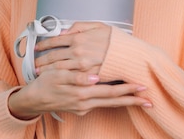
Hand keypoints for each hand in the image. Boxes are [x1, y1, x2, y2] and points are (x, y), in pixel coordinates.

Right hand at [8, 69, 150, 118]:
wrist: (34, 99)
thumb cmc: (45, 83)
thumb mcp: (58, 75)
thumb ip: (77, 76)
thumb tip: (95, 77)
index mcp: (82, 93)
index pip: (111, 92)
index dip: (127, 90)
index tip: (142, 87)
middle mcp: (85, 103)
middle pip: (114, 101)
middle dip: (133, 99)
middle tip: (149, 97)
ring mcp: (84, 107)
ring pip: (109, 104)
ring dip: (126, 102)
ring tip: (141, 100)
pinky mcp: (82, 108)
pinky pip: (101, 104)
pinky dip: (113, 102)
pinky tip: (121, 98)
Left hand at [34, 21, 110, 75]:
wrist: (129, 55)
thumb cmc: (115, 40)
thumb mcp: (98, 25)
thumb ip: (79, 26)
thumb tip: (65, 32)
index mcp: (79, 37)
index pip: (56, 41)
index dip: (44, 44)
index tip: (37, 47)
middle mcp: (78, 51)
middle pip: (53, 56)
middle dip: (42, 60)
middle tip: (34, 63)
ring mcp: (82, 65)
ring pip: (58, 68)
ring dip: (47, 70)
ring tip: (39, 72)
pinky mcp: (87, 76)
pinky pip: (69, 77)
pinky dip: (59, 78)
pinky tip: (54, 79)